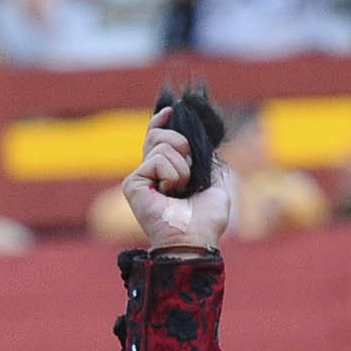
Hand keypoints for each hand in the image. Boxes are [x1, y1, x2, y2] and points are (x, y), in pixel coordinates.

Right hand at [123, 107, 233, 253]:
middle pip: (158, 135)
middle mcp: (150, 173)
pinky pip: (157, 159)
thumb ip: (209, 166)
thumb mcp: (216, 187)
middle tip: (189, 172)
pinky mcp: (133, 182)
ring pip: (162, 145)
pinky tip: (169, 193)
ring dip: (182, 168)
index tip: (171, 111)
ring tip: (180, 191)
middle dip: (181, 144)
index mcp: (166, 173)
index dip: (161, 122)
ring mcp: (140, 177)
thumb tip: (206, 149)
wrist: (195, 239)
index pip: (158, 139)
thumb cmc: (206, 221)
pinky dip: (172, 175)